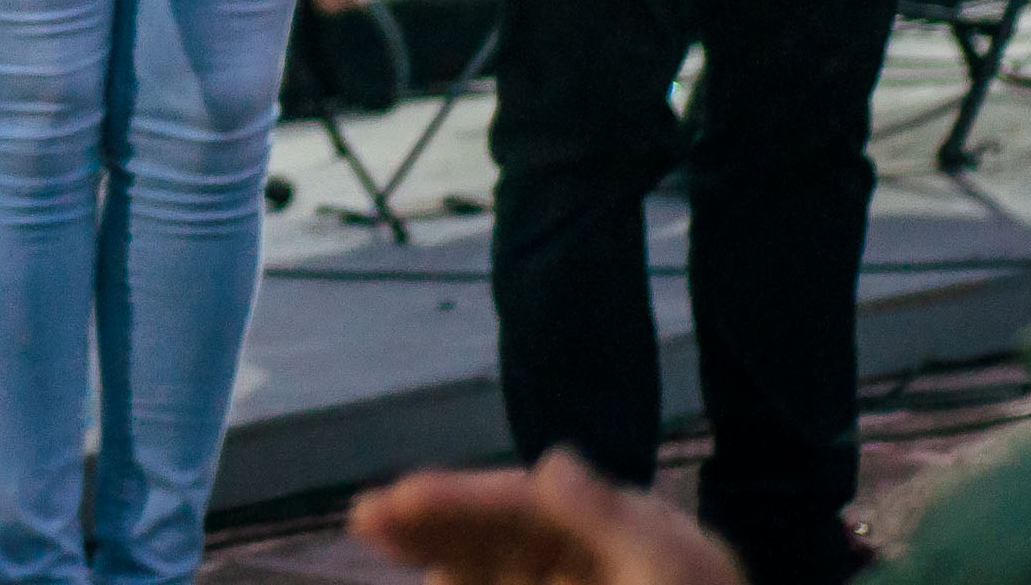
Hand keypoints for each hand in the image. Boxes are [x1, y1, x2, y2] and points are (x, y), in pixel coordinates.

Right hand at [351, 450, 747, 584]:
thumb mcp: (666, 573)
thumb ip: (608, 518)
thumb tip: (551, 458)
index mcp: (633, 537)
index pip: (533, 504)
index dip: (464, 497)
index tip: (399, 498)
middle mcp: (601, 564)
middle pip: (506, 535)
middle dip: (437, 521)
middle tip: (364, 516)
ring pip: (497, 569)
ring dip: (440, 554)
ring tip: (384, 538)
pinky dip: (465, 583)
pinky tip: (432, 581)